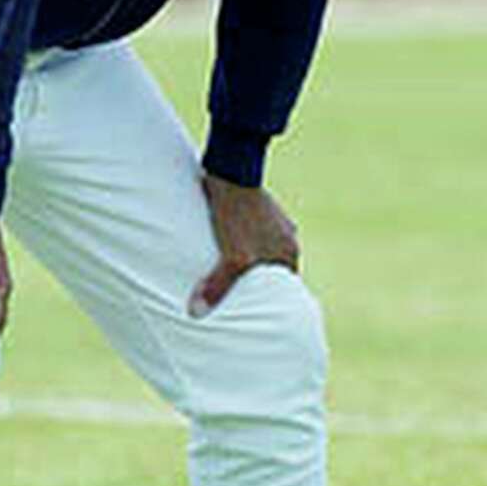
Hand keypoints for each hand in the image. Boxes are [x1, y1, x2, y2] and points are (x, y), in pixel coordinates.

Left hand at [188, 173, 299, 316]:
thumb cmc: (238, 216)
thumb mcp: (231, 258)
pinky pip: (250, 232)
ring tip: (228, 271)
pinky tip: (223, 245)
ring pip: (262, 249)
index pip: (285, 285)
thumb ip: (217, 287)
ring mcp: (274, 219)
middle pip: (273, 267)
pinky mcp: (256, 206)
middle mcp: (287, 235)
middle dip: (258, 280)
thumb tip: (197, 313)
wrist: (232, 172)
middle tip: (240, 294)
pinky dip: (240, 241)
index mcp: (290, 251)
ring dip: (248, 259)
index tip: (258, 311)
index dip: (272, 300)